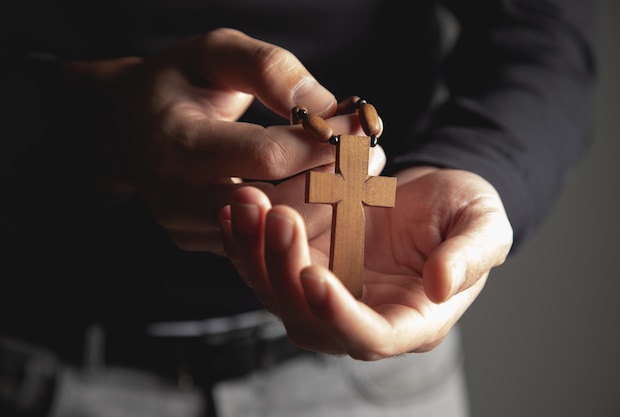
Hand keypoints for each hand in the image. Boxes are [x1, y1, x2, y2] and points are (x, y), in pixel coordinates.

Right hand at [60, 28, 375, 253]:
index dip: (322, 142)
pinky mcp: (205, 242)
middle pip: (280, 203)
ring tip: (357, 171)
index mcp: (176, 142)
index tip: (361, 125)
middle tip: (372, 153)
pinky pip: (267, 240)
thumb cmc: (177, 82)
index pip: (267, 156)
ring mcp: (189, 227)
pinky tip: (328, 192)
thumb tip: (328, 108)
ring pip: (279, 230)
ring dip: (330, 202)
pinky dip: (305, 217)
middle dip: (336, 177)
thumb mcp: (216, 51)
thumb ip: (271, 70)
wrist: (130, 126)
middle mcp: (178, 196)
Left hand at [220, 167, 512, 358]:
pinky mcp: (305, 264)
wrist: (432, 194)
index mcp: (411, 320)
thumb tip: (442, 285)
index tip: (315, 278)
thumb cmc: (464, 213)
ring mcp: (328, 292)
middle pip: (310, 320)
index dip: (340, 316)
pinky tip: (235, 209)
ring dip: (255, 254)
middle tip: (280, 218)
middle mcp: (361, 316)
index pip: (371, 337)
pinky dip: (245, 242)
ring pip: (278, 294)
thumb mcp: (484, 225)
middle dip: (286, 273)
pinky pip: (266, 264)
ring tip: (247, 204)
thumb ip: (471, 256)